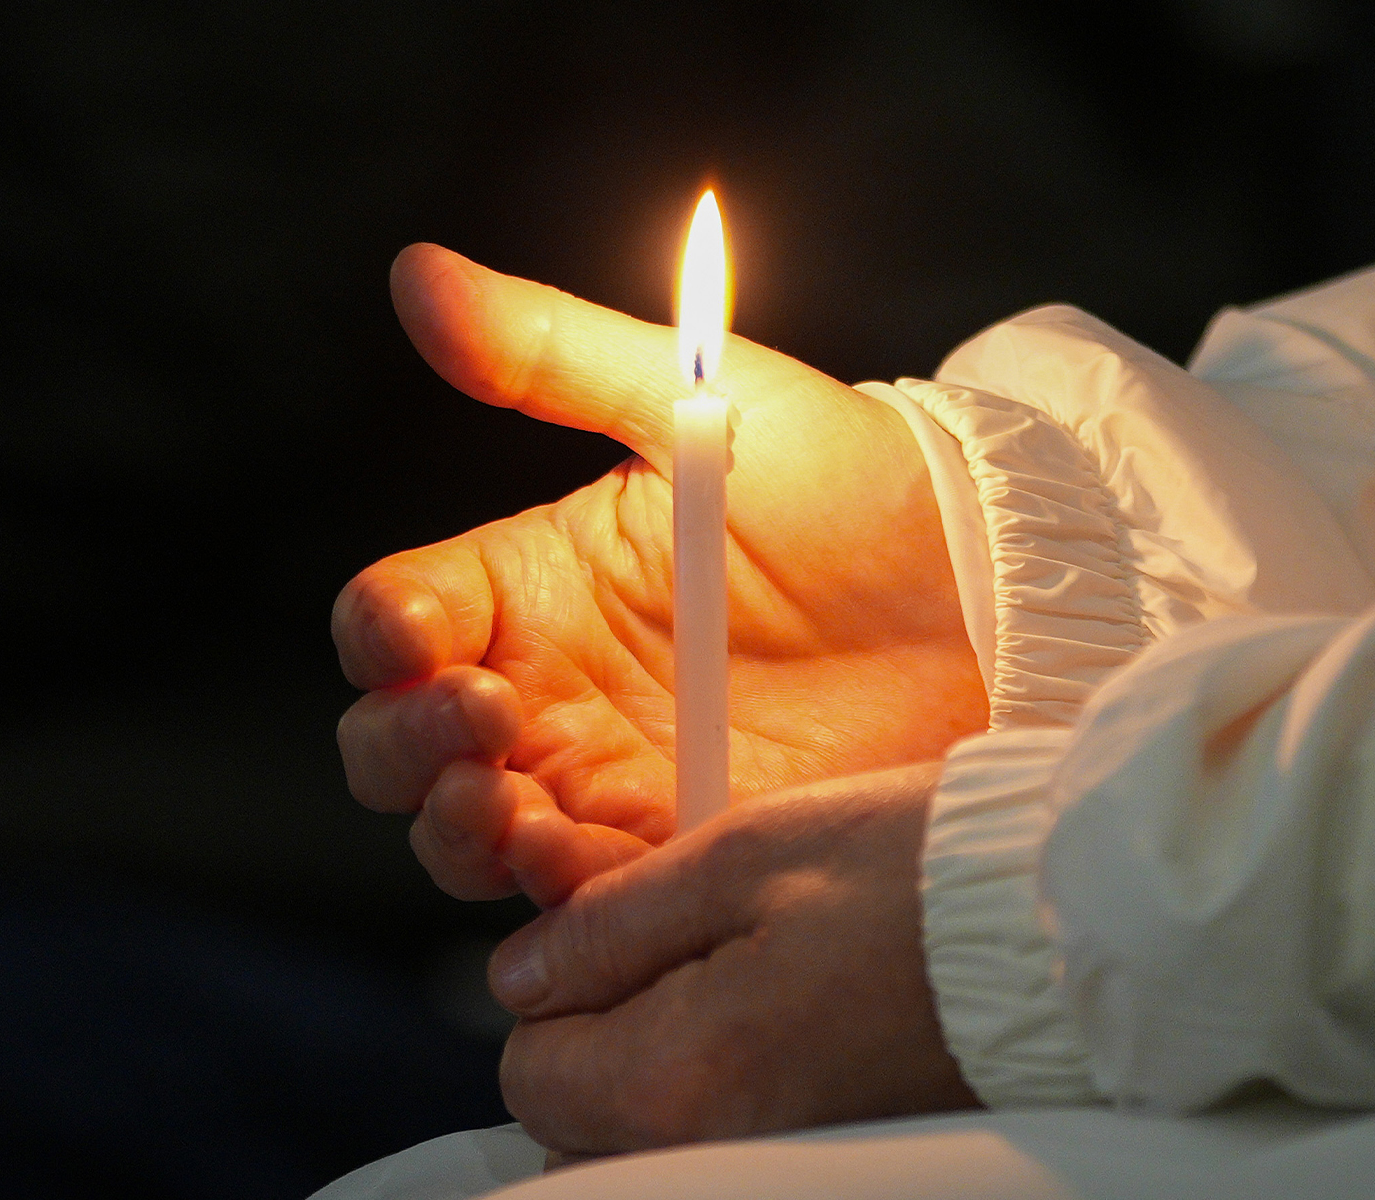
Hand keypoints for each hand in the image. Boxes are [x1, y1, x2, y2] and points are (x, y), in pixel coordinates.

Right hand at [334, 245, 985, 903]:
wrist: (990, 584)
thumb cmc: (849, 477)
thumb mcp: (699, 395)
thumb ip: (552, 351)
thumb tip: (417, 273)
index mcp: (531, 581)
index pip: (394, 619)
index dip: (384, 635)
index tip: (423, 636)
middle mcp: (547, 689)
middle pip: (399, 746)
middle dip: (404, 746)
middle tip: (480, 719)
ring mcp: (606, 780)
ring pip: (466, 839)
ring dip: (457, 833)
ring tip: (507, 807)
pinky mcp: (677, 853)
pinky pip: (581, 901)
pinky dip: (557, 896)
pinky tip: (577, 861)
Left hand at [484, 764, 978, 1153]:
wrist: (1073, 929)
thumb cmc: (922, 879)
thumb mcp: (742, 857)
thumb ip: (610, 924)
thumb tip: (522, 972)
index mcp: (679, 1077)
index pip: (527, 1073)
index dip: (555, 995)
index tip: (616, 942)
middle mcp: (719, 1153)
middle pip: (579, 1131)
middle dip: (600, 1050)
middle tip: (682, 964)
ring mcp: (779, 1169)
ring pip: (651, 1147)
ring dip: (662, 1080)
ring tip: (747, 995)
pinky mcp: (831, 1167)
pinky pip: (727, 1149)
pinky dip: (729, 1102)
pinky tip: (790, 1036)